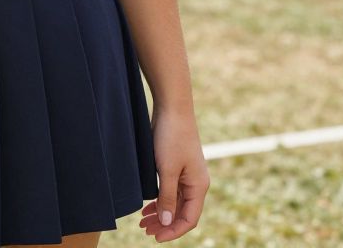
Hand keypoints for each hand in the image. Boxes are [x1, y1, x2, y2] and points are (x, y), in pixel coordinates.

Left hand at [139, 106, 209, 240]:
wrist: (172, 107)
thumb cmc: (171, 137)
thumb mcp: (167, 169)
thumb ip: (166, 196)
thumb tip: (167, 222)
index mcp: (198, 186)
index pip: (188, 218)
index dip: (173, 230)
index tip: (155, 237)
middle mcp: (195, 183)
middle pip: (181, 212)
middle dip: (164, 224)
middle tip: (145, 230)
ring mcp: (187, 174)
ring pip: (175, 202)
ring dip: (161, 212)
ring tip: (143, 221)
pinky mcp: (178, 165)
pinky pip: (171, 190)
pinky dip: (160, 199)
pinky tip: (148, 204)